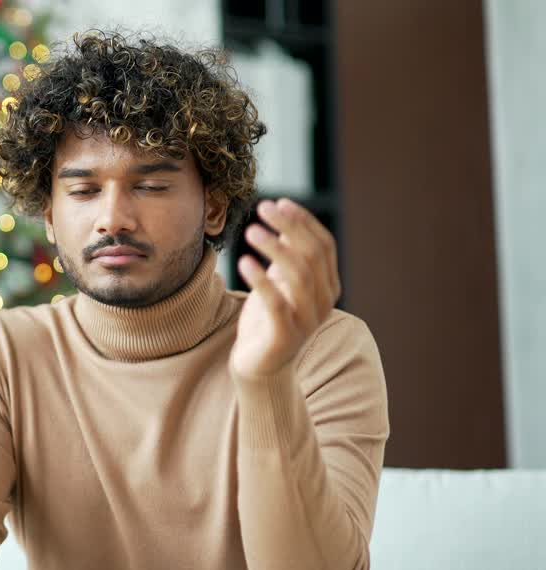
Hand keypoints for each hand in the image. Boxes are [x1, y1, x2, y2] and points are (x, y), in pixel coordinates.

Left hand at [230, 198, 342, 378]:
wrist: (259, 366)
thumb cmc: (268, 320)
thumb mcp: (280, 283)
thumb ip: (288, 256)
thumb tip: (284, 219)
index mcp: (328, 286)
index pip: (324, 245)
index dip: (303, 222)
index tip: (280, 202)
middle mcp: (323, 302)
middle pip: (313, 255)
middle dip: (289, 227)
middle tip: (262, 208)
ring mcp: (306, 320)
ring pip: (299, 275)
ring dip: (274, 248)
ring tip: (251, 231)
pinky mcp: (284, 336)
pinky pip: (276, 303)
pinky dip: (261, 280)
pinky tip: (244, 262)